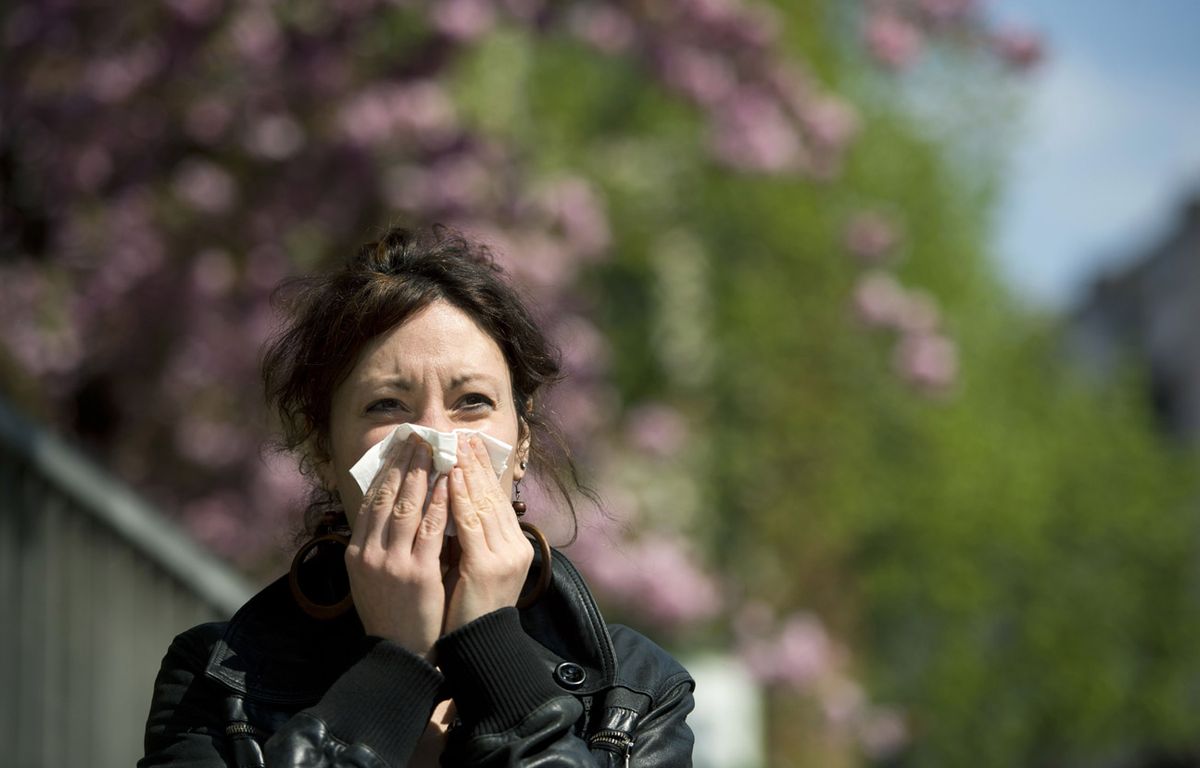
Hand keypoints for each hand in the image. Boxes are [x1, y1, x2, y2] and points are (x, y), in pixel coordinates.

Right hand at [345, 434, 448, 657]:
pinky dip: (440, 504)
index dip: (386, 470)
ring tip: (434, 450)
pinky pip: (431, 530)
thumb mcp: (370, 577)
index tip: (398, 447)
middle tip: (418, 436)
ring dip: (422, 474)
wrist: (399, 653)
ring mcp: (392, 563)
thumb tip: (387, 508)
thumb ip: (376, 545)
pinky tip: (449, 484)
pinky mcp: (418, 573)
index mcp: (356, 552)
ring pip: (407, 507)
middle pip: (386, 497)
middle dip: (404, 463)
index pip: (369, 500)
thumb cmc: (390, 612)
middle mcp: (369, 553)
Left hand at [442, 434, 533, 633]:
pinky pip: (470, 523)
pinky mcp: (486, 566)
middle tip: (463, 435)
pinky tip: (448, 478)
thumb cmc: (469, 610)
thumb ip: (471, 538)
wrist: (477, 648)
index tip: (470, 446)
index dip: (484, 471)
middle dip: (476, 463)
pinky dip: (458, 498)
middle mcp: (514, 547)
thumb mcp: (476, 567)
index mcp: (515, 546)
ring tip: (455, 447)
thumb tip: (453, 505)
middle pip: (493, 495)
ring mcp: (502, 556)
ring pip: (482, 503)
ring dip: (467, 471)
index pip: (498, 499)